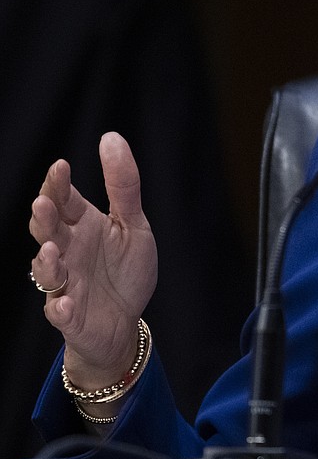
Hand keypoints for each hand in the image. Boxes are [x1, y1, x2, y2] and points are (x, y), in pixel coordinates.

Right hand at [28, 132, 157, 389]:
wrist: (126, 321)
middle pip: (48, 231)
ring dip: (46, 262)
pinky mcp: (70, 315)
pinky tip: (66, 302)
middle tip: (44, 203)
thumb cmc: (125, 270)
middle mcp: (67, 251)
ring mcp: (66, 283)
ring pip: (47, 271)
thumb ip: (123, 187)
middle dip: (44, 218)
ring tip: (51, 250)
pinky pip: (60, 312)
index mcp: (82, 226)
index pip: (63, 200)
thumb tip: (111, 137)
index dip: (58, 185)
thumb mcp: (133, 225)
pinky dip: (61, 307)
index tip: (61, 167)